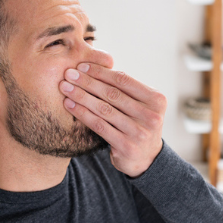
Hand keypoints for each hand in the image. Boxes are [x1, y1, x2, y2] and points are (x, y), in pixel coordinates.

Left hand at [59, 62, 165, 176]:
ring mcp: (139, 132)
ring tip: (65, 87)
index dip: (101, 72)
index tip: (82, 66)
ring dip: (81, 96)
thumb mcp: (140, 105)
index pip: (124, 80)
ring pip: (103, 109)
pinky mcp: (126, 147)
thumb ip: (125, 89)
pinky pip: (99, 125)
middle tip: (68, 74)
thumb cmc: (137, 123)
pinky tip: (69, 105)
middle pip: (112, 94)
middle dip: (87, 82)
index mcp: (156, 100)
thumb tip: (94, 64)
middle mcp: (151, 116)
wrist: (146, 158)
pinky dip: (82, 113)